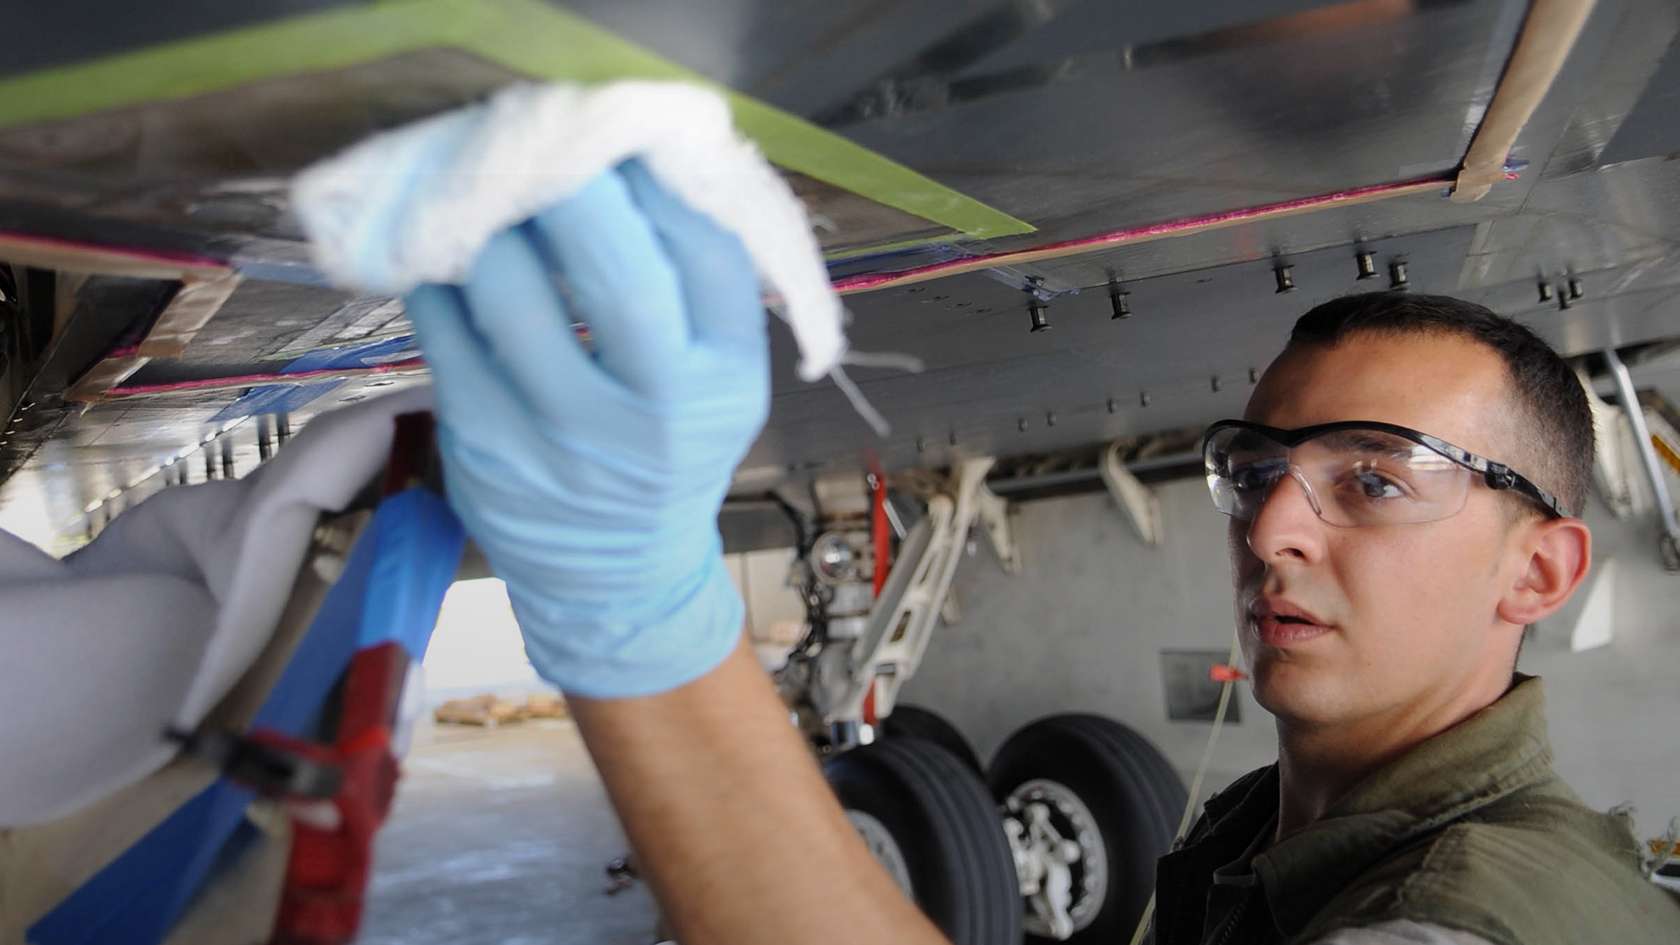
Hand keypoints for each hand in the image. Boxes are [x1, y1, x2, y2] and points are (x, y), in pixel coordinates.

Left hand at [404, 161, 767, 697]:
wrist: (615, 579)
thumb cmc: (670, 456)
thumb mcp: (720, 384)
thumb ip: (700, 291)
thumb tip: (638, 159)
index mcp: (725, 383)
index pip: (707, 255)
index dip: (658, 182)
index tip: (619, 139)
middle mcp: (656, 415)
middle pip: (617, 272)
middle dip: (572, 188)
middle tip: (540, 140)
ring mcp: (565, 439)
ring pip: (512, 292)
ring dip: (490, 222)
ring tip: (483, 190)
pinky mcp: (486, 450)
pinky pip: (447, 332)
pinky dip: (440, 276)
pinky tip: (445, 255)